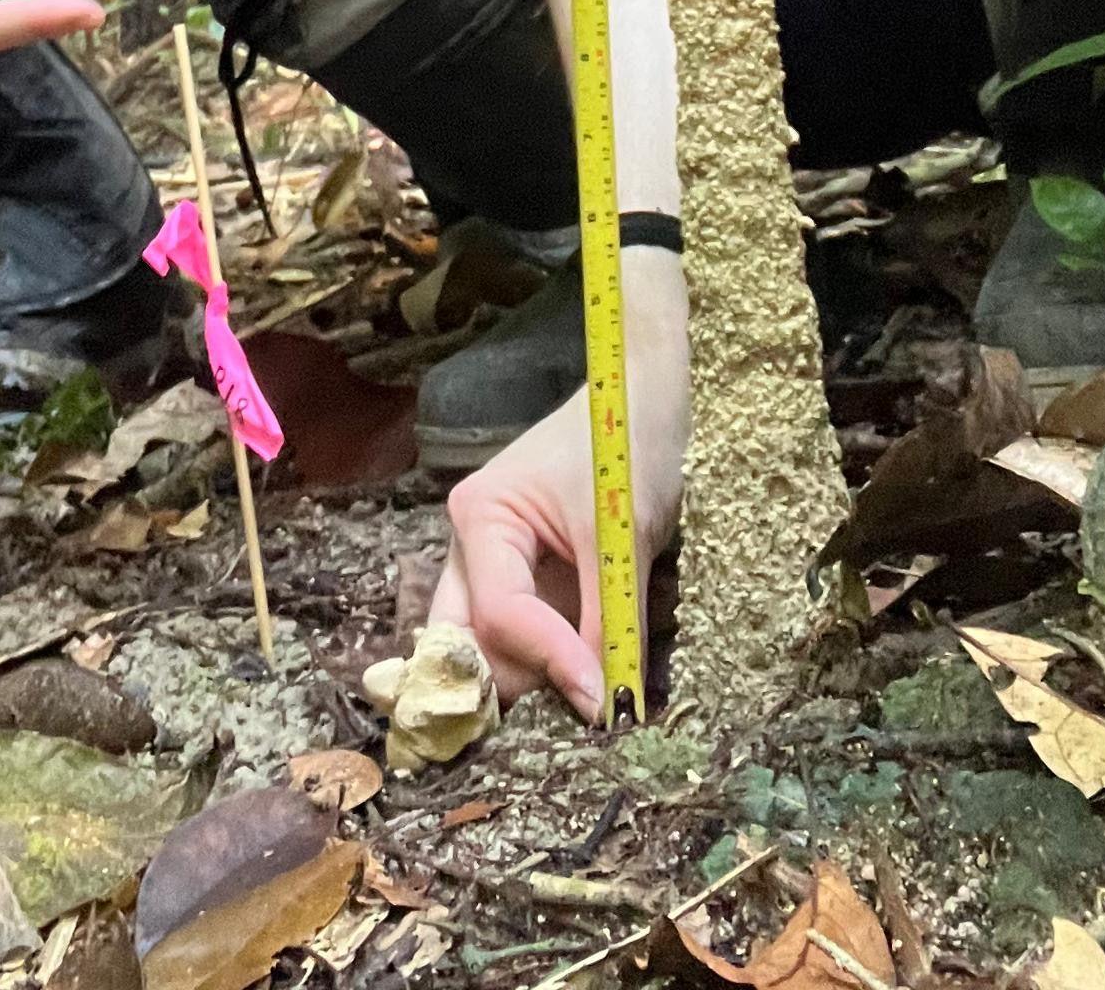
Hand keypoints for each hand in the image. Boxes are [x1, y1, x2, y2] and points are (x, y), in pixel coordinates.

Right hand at [427, 250, 688, 719]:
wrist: (641, 395)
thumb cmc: (628, 445)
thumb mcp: (623, 539)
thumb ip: (609, 626)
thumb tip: (606, 710)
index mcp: (481, 516)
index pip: (500, 614)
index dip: (550, 661)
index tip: (603, 700)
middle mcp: (468, 544)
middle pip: (463, 642)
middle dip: (509, 685)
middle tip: (570, 709)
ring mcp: (488, 564)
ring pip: (482, 647)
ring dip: (526, 680)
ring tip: (581, 697)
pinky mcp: (518, 578)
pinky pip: (513, 638)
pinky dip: (541, 665)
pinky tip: (579, 680)